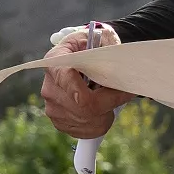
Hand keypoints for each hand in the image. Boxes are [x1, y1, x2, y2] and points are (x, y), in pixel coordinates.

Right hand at [39, 24, 135, 138]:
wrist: (81, 60)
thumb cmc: (91, 50)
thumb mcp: (98, 41)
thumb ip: (107, 53)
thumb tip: (122, 70)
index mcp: (55, 62)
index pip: (64, 77)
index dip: (77, 87)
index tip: (96, 88)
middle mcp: (50, 88)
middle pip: (84, 105)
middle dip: (110, 100)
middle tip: (124, 90)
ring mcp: (53, 109)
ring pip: (90, 120)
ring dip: (108, 112)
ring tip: (110, 97)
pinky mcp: (60, 124)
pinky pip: (89, 131)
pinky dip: (102, 122)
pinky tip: (101, 109)